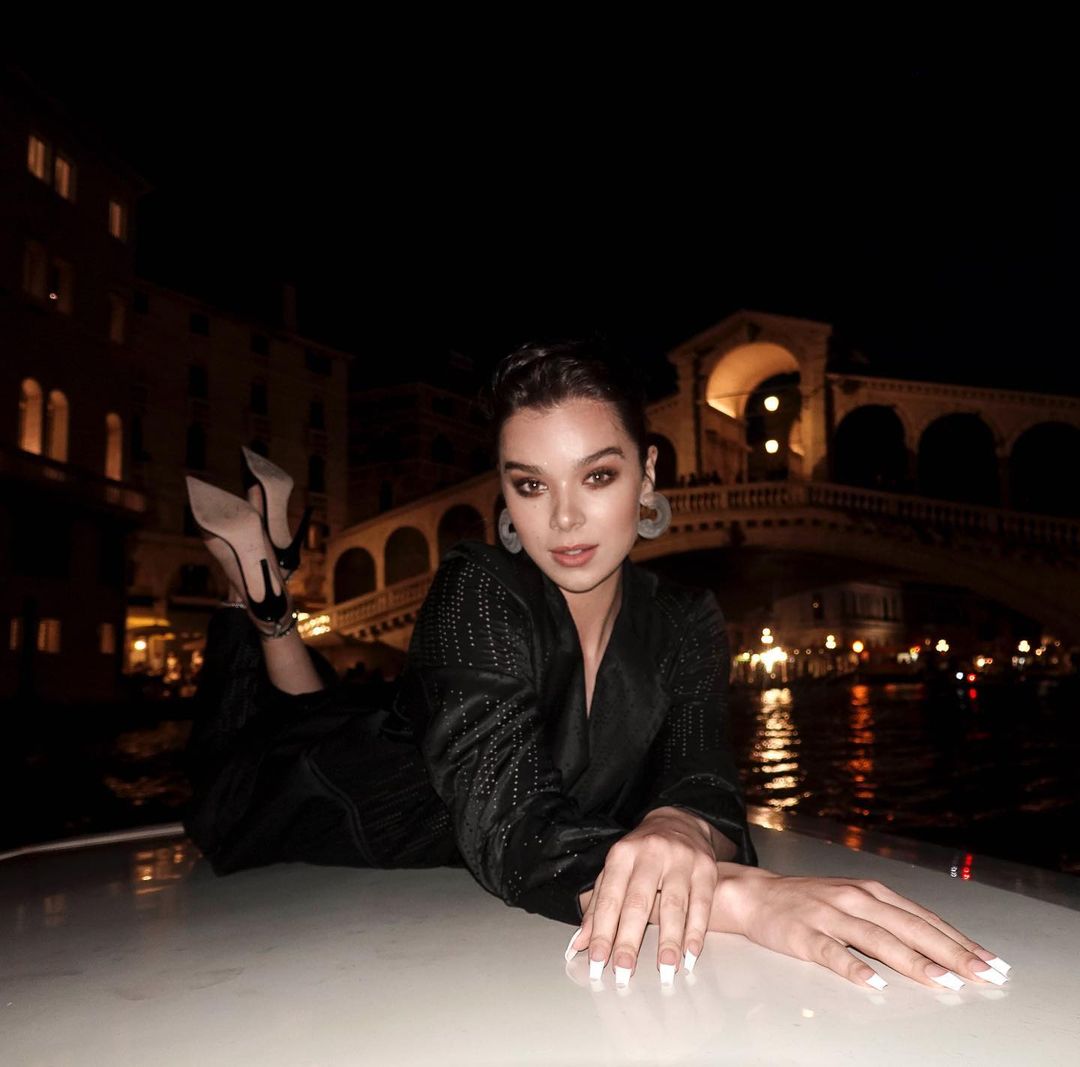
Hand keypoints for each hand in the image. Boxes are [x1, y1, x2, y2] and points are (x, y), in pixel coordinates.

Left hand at [571, 806, 718, 985]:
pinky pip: (701, 903)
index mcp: (622, 854)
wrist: (679, 821)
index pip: (610, 898)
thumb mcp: (616, 870)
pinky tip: (691, 954)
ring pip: (674, 904)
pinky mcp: (706, 868)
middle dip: (630, 939)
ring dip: (668, 940)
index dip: (603, 931)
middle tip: (624, 969)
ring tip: (664, 968)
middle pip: (638, 901)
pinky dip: (696, 931)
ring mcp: (680, 859)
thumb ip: (598, 906)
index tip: (598, 960)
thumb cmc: (642, 853)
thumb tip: (580, 944)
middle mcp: (650, 853)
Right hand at [714, 865, 1011, 988]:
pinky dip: (853, 966)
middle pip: (909, 928)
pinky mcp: (802, 934)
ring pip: (877, 940)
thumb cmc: (811, 902)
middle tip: (981, 975)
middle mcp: (855, 900)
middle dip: (949, 953)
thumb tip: (940, 948)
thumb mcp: (855, 902)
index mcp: (871, 892)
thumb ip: (891, 921)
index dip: (959, 941)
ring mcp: (829, 916)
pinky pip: (831, 952)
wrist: (755, 894)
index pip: (924, 919)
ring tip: (941, 981)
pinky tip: (873, 982)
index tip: (990, 963)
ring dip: (912, 961)